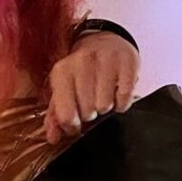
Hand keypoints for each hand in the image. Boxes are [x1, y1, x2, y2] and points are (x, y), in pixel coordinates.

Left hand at [44, 30, 138, 144]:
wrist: (104, 42)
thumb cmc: (81, 73)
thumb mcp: (63, 89)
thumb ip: (55, 115)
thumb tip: (53, 138)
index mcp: (62, 71)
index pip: (66, 115)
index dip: (72, 127)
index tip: (76, 124)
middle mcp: (82, 62)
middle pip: (87, 112)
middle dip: (90, 114)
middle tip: (92, 103)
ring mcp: (106, 60)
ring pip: (105, 106)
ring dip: (106, 107)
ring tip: (104, 95)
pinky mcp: (128, 62)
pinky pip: (125, 98)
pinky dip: (122, 102)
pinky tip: (117, 93)